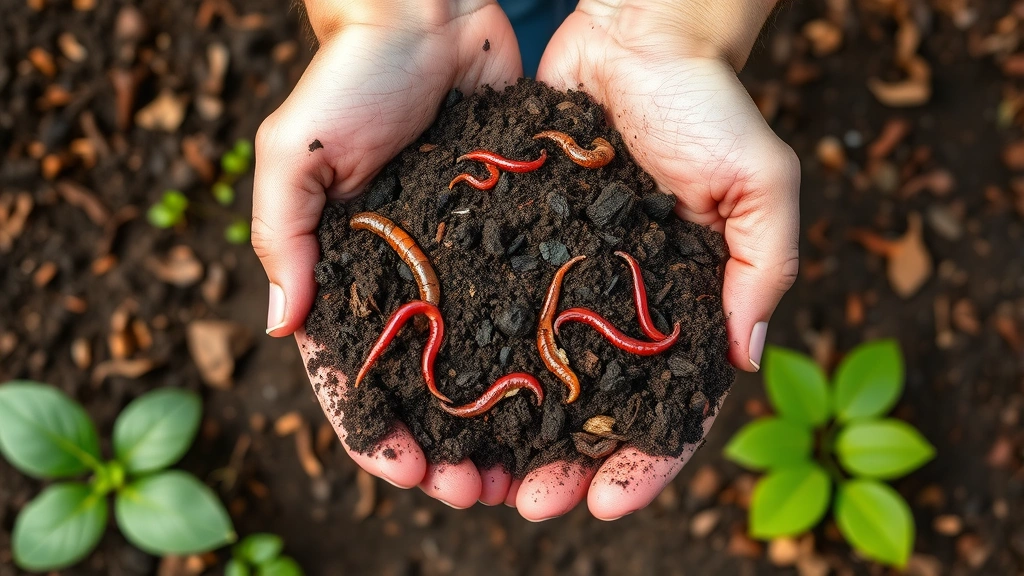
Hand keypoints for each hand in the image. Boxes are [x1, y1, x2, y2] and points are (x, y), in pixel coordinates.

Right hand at [253, 1, 521, 506]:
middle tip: (475, 490)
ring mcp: (458, 261)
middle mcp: (404, 278)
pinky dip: (536, 357)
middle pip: (421, 386)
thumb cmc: (350, 79)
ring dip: (496, 422)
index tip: (401, 468)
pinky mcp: (507, 232)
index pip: (349, 373)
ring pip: (477, 361)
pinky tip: (563, 398)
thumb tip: (280, 324)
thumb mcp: (295, 154)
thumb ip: (283, 234)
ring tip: (524, 468)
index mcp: (345, 270)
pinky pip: (522, 306)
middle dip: (442, 446)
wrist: (429, 15)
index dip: (370, 429)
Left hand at [509, 0, 798, 519]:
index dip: (645, 463)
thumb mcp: (759, 182)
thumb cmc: (706, 103)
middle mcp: (623, 305)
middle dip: (563, 464)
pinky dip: (477, 364)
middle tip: (526, 502)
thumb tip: (748, 357)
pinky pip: (497, 314)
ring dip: (510, 433)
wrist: (634, 36)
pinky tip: (447, 401)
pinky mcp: (523, 246)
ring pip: (538, 377)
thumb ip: (765, 267)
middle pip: (594, 410)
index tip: (608, 505)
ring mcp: (570, 280)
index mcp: (685, 305)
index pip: (672, 406)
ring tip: (474, 473)